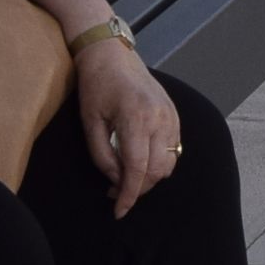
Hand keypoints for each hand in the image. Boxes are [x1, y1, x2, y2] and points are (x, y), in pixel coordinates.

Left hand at [74, 36, 183, 217]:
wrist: (111, 53)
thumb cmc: (95, 85)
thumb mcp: (90, 122)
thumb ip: (102, 156)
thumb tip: (117, 181)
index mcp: (137, 117)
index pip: (137, 169)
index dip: (128, 195)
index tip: (118, 211)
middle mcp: (160, 118)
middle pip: (156, 171)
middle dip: (137, 189)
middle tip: (115, 193)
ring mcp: (171, 115)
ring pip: (168, 164)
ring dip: (149, 178)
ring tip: (127, 177)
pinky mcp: (174, 114)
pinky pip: (173, 150)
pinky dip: (159, 163)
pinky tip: (140, 161)